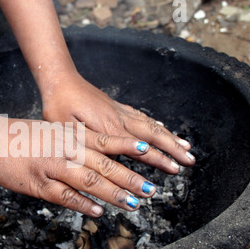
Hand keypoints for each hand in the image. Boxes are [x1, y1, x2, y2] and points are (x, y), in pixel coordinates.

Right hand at [0, 116, 158, 216]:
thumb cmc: (23, 135)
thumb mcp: (53, 130)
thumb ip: (75, 140)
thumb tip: (98, 150)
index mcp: (70, 135)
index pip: (106, 140)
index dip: (128, 147)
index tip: (149, 152)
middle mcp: (66, 149)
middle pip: (104, 164)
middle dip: (130, 178)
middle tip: (150, 190)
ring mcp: (53, 166)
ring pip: (89, 181)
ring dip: (113, 194)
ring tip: (133, 204)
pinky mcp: (39, 183)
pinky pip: (65, 196)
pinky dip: (83, 204)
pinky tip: (98, 211)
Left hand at [41, 73, 195, 174]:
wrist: (60, 80)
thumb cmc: (59, 106)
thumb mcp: (68, 130)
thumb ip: (90, 144)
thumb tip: (112, 158)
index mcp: (109, 129)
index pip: (141, 147)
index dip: (159, 159)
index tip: (175, 169)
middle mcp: (119, 119)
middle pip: (154, 135)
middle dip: (174, 148)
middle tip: (190, 160)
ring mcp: (119, 111)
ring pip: (150, 125)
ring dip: (169, 136)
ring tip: (185, 146)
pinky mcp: (115, 106)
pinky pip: (140, 115)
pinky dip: (154, 122)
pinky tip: (160, 125)